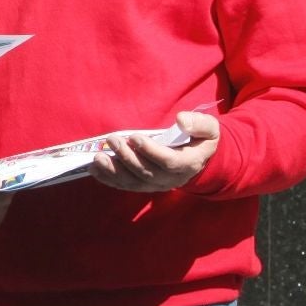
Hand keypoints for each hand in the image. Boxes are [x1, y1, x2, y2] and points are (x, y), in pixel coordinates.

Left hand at [88, 111, 218, 191]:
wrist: (199, 157)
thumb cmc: (201, 138)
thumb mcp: (210, 128)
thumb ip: (200, 124)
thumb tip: (181, 120)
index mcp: (189, 163)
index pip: (169, 162)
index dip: (151, 151)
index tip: (135, 137)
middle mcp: (172, 179)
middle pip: (147, 173)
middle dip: (127, 157)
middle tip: (113, 140)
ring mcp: (156, 184)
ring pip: (133, 182)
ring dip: (114, 171)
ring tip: (98, 158)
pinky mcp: (144, 185)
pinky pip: (125, 185)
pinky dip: (109, 178)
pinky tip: (95, 169)